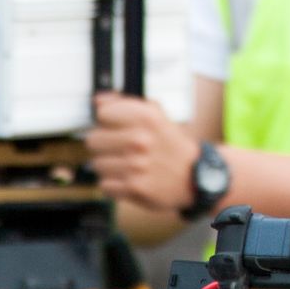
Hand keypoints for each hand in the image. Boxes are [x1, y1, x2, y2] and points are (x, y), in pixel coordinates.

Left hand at [82, 93, 201, 210]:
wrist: (195, 177)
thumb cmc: (171, 146)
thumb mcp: (156, 116)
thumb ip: (125, 104)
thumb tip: (98, 101)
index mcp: (146, 117)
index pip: (102, 114)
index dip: (107, 122)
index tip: (115, 127)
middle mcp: (140, 139)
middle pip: (94, 140)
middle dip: (104, 145)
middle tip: (118, 149)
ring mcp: (136, 164)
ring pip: (97, 164)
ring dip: (109, 166)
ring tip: (126, 166)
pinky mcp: (133, 187)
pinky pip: (104, 184)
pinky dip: (114, 184)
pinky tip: (127, 179)